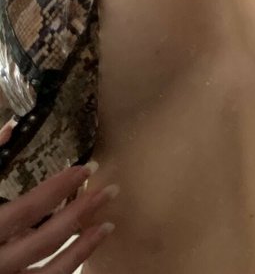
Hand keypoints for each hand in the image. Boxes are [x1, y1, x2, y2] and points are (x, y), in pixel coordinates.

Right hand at [0, 149, 118, 272]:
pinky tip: (84, 251)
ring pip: (51, 273)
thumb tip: (11, 126)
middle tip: (111, 190)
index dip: (61, 187)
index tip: (87, 168)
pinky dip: (67, 269)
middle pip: (47, 238)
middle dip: (82, 212)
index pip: (30, 208)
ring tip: (108, 226)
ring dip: (84, 249)